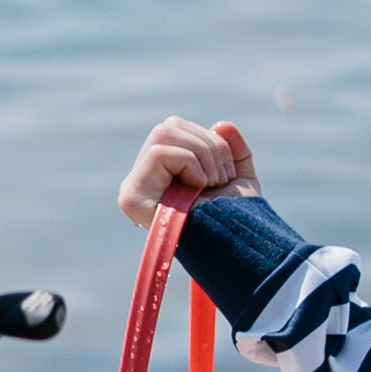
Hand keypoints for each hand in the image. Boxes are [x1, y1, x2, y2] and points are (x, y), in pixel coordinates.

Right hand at [117, 115, 261, 228]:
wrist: (237, 246)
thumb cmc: (237, 218)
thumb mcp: (239, 177)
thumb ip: (232, 149)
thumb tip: (221, 125)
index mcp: (162, 173)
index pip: (175, 128)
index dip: (208, 140)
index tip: (226, 173)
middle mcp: (143, 180)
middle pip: (169, 126)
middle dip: (208, 146)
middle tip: (222, 179)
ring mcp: (134, 188)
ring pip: (162, 134)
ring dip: (200, 154)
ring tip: (211, 184)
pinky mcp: (131, 197)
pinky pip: (158, 153)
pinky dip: (188, 163)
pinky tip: (197, 189)